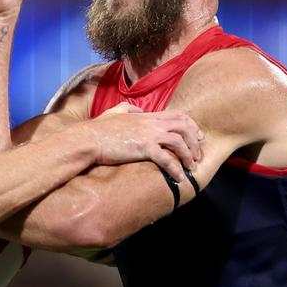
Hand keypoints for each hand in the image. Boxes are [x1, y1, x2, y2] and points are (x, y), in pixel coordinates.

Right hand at [87, 106, 203, 179]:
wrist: (88, 139)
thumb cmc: (99, 129)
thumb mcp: (115, 112)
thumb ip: (128, 108)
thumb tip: (137, 109)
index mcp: (146, 115)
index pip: (178, 114)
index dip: (191, 125)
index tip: (197, 137)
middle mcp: (152, 123)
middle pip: (184, 127)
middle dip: (195, 141)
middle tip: (198, 155)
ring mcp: (149, 134)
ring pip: (179, 141)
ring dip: (188, 155)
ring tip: (191, 167)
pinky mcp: (144, 148)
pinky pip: (166, 159)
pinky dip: (175, 169)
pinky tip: (178, 178)